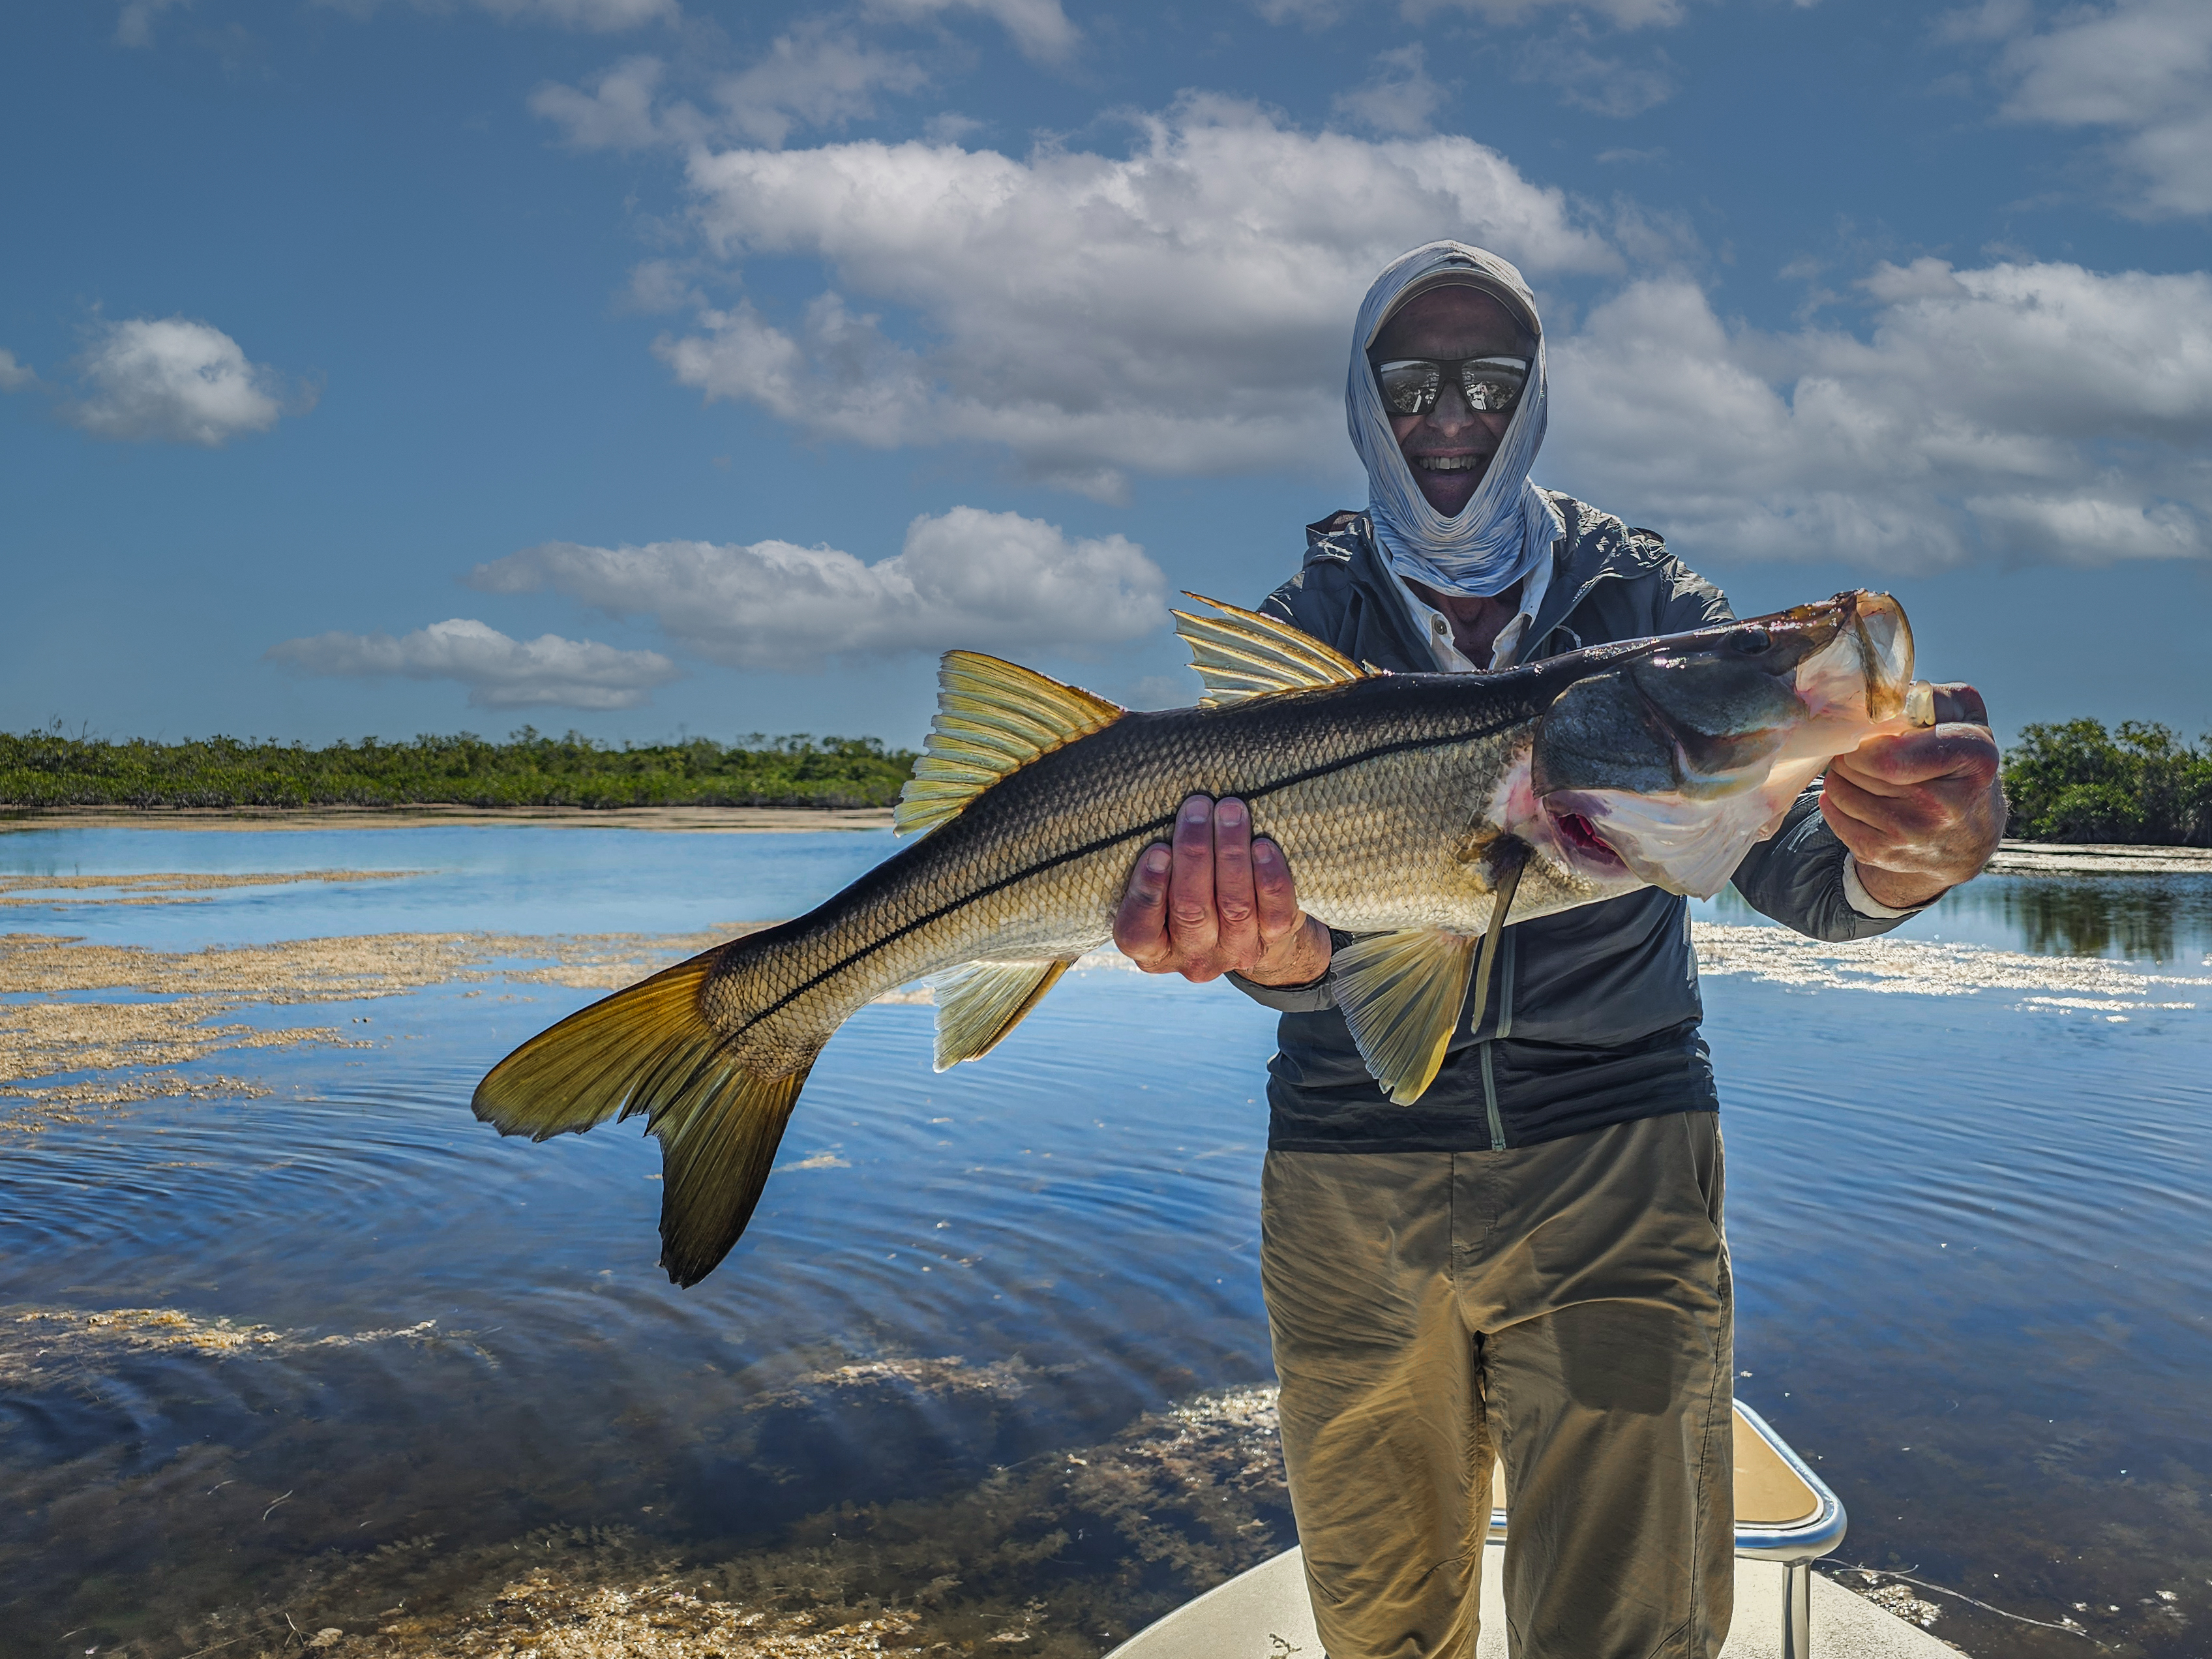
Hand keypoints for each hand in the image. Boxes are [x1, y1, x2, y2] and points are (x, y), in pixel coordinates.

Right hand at [1114, 794, 1333, 984]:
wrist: (1252, 923)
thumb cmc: (1189, 889)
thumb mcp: (1162, 886)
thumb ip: (1154, 863)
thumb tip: (1147, 811)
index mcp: (1152, 951)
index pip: (1139, 931)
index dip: (1148, 891)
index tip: (1158, 850)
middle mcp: (1193, 959)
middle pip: (1191, 909)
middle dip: (1194, 853)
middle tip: (1197, 807)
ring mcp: (1235, 952)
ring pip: (1234, 906)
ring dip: (1231, 853)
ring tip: (1230, 809)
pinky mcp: (1272, 941)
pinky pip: (1274, 912)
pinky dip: (1269, 876)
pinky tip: (1263, 845)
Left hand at [1822, 683, 2005, 908]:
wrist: (1968, 837)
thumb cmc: (1960, 765)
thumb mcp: (1968, 722)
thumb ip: (1938, 699)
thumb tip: (1896, 695)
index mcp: (1974, 759)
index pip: (1892, 753)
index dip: (1868, 740)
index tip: (1870, 734)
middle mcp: (1946, 805)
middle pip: (1860, 767)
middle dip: (1852, 752)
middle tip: (1861, 749)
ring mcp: (1914, 835)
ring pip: (1842, 789)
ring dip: (1842, 774)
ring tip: (1861, 770)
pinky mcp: (1885, 854)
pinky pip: (1835, 815)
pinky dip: (1836, 800)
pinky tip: (1856, 794)